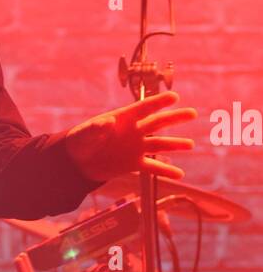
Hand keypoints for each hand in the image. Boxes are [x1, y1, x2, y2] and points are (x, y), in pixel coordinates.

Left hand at [64, 90, 195, 182]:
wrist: (78, 162)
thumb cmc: (81, 141)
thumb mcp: (85, 134)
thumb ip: (96, 128)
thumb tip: (107, 122)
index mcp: (123, 118)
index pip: (144, 108)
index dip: (158, 102)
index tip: (174, 97)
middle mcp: (134, 131)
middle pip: (158, 122)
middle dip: (175, 117)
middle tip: (192, 113)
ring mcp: (136, 147)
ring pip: (160, 144)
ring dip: (175, 144)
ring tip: (190, 145)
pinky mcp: (134, 163)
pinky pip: (153, 167)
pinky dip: (166, 171)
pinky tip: (179, 174)